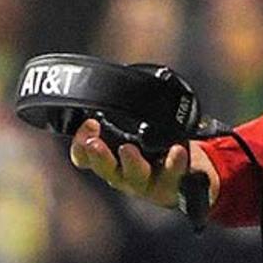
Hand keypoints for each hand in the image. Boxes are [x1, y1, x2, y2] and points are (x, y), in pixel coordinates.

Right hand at [69, 119, 219, 209]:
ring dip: (131, 162)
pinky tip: (177, 151)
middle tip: (94, 144)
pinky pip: (174, 174)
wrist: (183, 180)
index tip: (89, 123)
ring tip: (127, 149)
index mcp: (109, 161)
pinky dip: (175, 163)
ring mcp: (146, 181)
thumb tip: (115, 81)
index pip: (84, 157)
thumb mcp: (129, 136)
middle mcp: (123, 174)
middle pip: (105, 168)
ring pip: (135, 175)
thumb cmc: (151, 155)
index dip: (80, 144)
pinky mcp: (172, 182)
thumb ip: (119, 117)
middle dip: (98, 156)